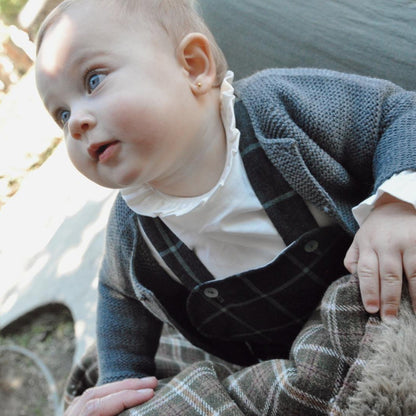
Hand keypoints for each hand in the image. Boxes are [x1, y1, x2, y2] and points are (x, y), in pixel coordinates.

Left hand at [65, 377, 156, 415]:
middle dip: (126, 386)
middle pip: (95, 394)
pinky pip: (90, 399)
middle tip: (153, 382)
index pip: (98, 406)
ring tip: (142, 385)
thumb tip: (136, 409)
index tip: (150, 393)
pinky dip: (109, 393)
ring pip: (91, 394)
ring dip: (119, 387)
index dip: (126, 397)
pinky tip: (124, 392)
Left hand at [344, 195, 415, 318]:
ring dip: (414, 296)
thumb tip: (352, 276)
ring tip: (412, 313)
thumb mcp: (360, 238)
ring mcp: (409, 242)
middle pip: (388, 275)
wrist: (399, 202)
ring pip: (412, 274)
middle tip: (390, 319)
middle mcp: (387, 243)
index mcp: (368, 244)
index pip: (366, 271)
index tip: (371, 309)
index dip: (368, 291)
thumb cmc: (378, 228)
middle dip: (389, 299)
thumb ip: (354, 257)